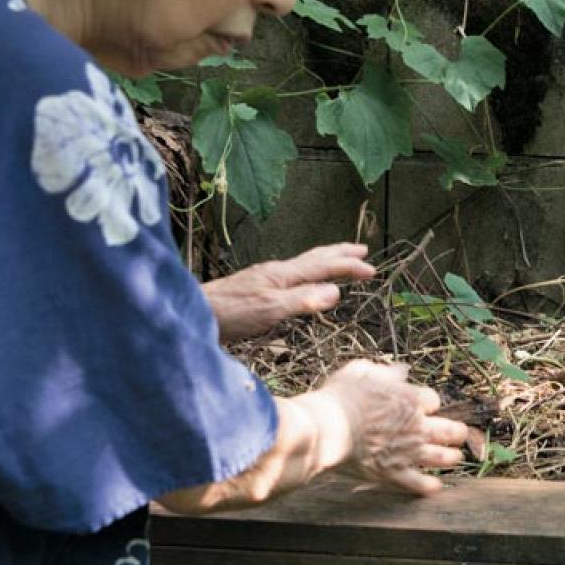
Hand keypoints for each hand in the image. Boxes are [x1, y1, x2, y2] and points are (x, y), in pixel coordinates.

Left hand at [203, 243, 375, 343]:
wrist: (192, 313)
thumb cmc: (229, 315)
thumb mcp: (270, 311)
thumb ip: (302, 301)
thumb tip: (336, 291)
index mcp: (282, 275)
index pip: (323, 267)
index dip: (348, 267)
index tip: (372, 269)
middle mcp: (275, 272)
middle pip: (313, 258)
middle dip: (339, 254)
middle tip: (363, 249)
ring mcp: (263, 278)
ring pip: (302, 265)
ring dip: (324, 261)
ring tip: (337, 260)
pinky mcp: (254, 288)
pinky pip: (291, 275)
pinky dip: (307, 273)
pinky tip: (299, 281)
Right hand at [318, 359, 470, 496]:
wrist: (328, 427)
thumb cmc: (340, 397)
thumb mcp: (360, 372)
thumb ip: (383, 372)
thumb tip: (401, 372)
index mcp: (410, 399)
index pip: (433, 400)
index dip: (429, 403)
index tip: (424, 406)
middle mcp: (417, 426)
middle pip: (449, 430)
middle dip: (457, 432)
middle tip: (459, 434)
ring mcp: (408, 452)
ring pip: (441, 457)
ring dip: (451, 457)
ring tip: (455, 458)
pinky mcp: (395, 473)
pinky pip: (419, 483)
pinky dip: (429, 486)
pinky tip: (435, 486)